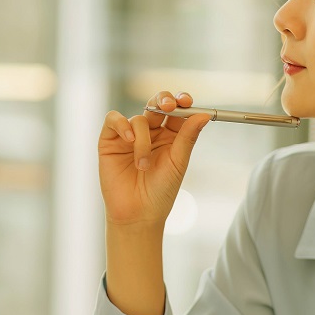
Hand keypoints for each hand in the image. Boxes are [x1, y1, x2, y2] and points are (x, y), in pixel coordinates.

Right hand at [98, 91, 211, 227]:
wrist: (137, 214)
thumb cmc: (160, 192)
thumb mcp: (178, 162)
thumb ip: (188, 137)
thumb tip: (204, 115)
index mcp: (170, 136)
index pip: (177, 110)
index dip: (181, 101)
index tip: (187, 101)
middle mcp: (150, 133)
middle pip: (157, 103)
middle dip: (164, 100)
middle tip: (169, 106)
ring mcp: (129, 135)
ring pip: (138, 118)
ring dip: (143, 141)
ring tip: (143, 165)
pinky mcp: (110, 140)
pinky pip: (113, 120)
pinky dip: (122, 125)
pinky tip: (128, 140)